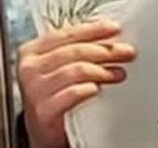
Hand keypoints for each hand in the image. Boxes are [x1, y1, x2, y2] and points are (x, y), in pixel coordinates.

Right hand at [18, 20, 135, 147]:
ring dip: (103, 70)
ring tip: (119, 73)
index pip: (66, 34)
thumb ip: (79, 49)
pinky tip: (99, 89)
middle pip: (76, 51)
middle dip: (106, 50)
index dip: (94, 30)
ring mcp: (35, 90)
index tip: (115, 28)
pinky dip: (90, 89)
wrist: (44, 129)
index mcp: (33, 51)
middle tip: (127, 52)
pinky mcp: (44, 111)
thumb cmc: (56, 93)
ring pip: (77, 70)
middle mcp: (30, 68)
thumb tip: (111, 36)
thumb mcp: (61, 66)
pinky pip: (74, 93)